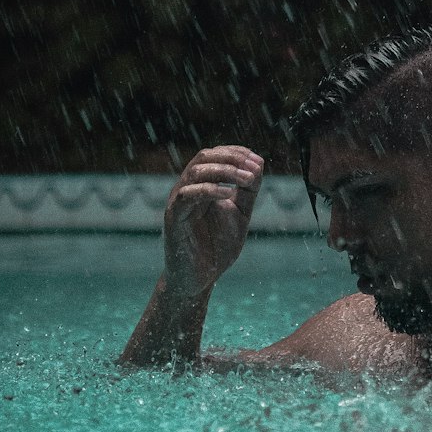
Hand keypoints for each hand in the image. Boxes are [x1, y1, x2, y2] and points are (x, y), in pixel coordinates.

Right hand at [163, 146, 263, 298]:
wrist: (200, 279)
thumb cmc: (217, 247)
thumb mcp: (240, 213)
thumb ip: (248, 190)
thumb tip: (258, 163)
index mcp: (202, 185)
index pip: (215, 155)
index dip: (236, 152)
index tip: (257, 160)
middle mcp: (188, 189)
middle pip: (204, 157)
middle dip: (231, 157)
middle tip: (253, 167)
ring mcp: (178, 202)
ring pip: (195, 172)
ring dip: (225, 171)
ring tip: (247, 179)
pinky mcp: (173, 218)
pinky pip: (186, 195)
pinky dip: (209, 190)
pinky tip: (228, 194)